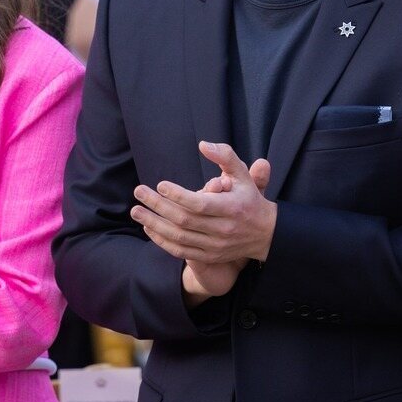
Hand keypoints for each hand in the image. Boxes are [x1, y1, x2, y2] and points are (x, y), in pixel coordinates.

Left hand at [132, 141, 275, 299]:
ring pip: (179, 237)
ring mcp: (215, 245)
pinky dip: (162, 241)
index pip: (200, 204)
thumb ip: (225, 156)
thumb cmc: (249, 198)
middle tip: (139, 192)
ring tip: (136, 210)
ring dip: (154, 224)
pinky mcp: (210, 256)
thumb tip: (203, 145)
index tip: (160, 184)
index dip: (178, 195)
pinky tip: (149, 228)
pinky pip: (181, 251)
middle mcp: (223, 229)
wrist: (266, 234)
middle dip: (158, 206)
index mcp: (231, 208)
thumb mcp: (243, 174)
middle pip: (184, 220)